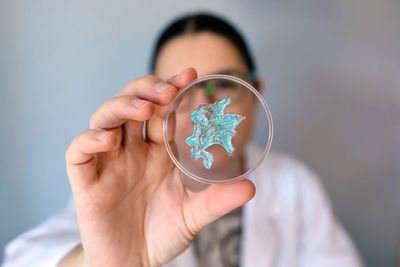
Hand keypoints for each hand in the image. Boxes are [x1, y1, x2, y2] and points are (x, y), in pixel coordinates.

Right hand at [63, 68, 254, 266]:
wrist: (134, 264)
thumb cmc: (160, 234)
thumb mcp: (192, 215)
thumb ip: (217, 200)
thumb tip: (251, 186)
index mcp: (157, 152)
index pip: (161, 111)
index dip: (172, 90)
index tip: (189, 75)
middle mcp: (132, 151)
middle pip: (131, 105)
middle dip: (146, 90)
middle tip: (167, 90)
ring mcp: (108, 163)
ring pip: (105, 119)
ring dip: (121, 107)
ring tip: (143, 108)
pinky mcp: (85, 181)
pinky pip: (79, 153)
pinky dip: (88, 140)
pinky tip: (107, 138)